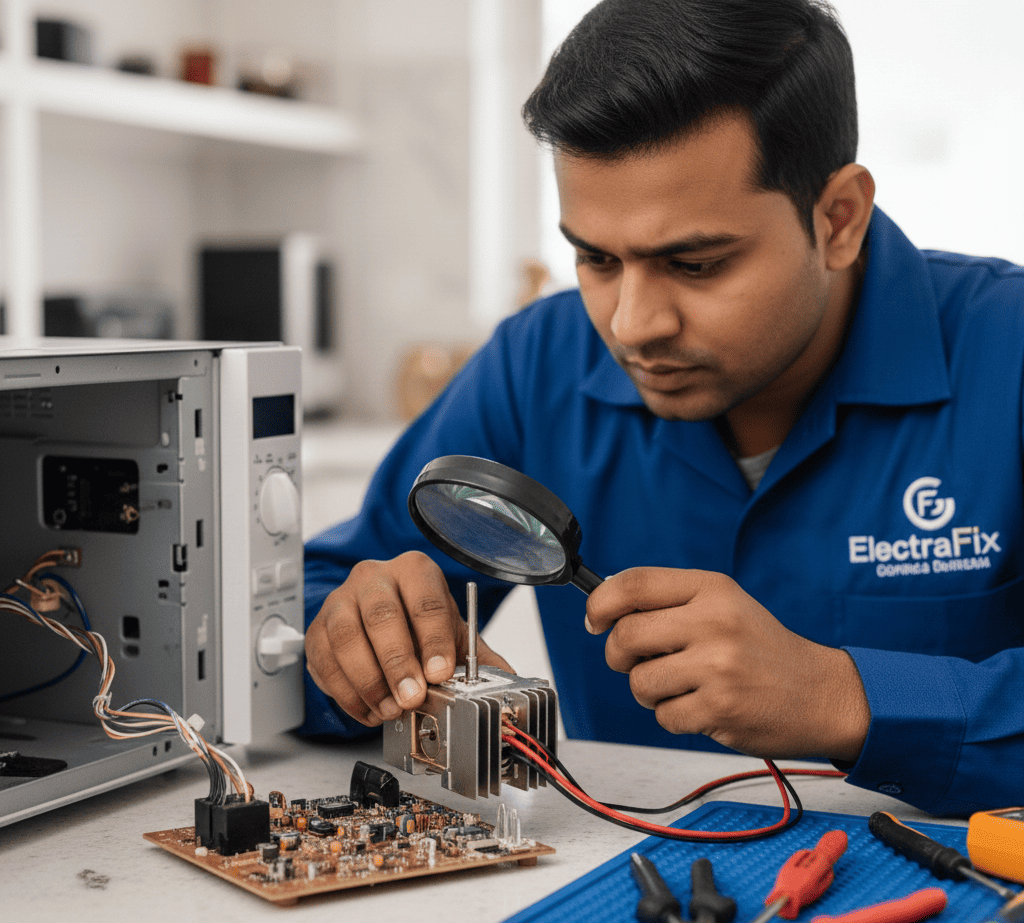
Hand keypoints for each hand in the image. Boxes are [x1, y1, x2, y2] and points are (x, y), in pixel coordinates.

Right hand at [304, 551, 512, 726]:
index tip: (440, 673)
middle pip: (382, 616)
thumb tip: (507, 681)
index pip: (425, 601)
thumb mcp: (453, 635)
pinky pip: (323, 659)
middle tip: (411, 697)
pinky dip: (345, 691)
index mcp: (415, 571)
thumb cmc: (419, 626)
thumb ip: (478, 659)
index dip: (433, 640)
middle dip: (397, 663)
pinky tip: (368, 708)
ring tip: (389, 709)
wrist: (382, 624)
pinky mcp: (317, 628)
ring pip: (346, 636)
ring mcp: (341, 600)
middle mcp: (374, 577)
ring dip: (368, 680)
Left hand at [585, 567, 869, 760]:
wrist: (821, 694)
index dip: (601, 602)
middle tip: (633, 662)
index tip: (595, 619)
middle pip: (626, 636)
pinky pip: (663, 716)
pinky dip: (673, 716)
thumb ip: (670, 601)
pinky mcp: (719, 709)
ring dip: (648, 690)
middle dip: (618, 655)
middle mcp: (714, 623)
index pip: (634, 584)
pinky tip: (702, 705)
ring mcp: (717, 667)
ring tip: (679, 685)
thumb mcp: (724, 605)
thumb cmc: (764, 649)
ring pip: (639, 682)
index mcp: (712, 590)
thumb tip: (605, 607)